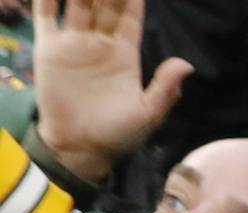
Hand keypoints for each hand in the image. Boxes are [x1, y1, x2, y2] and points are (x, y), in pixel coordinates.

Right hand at [31, 0, 192, 184]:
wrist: (80, 148)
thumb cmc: (118, 135)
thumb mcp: (148, 113)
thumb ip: (166, 88)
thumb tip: (187, 64)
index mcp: (125, 54)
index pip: (129, 16)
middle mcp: (100, 43)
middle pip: (104, 4)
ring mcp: (74, 43)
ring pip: (77, 3)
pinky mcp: (49, 48)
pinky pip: (46, 15)